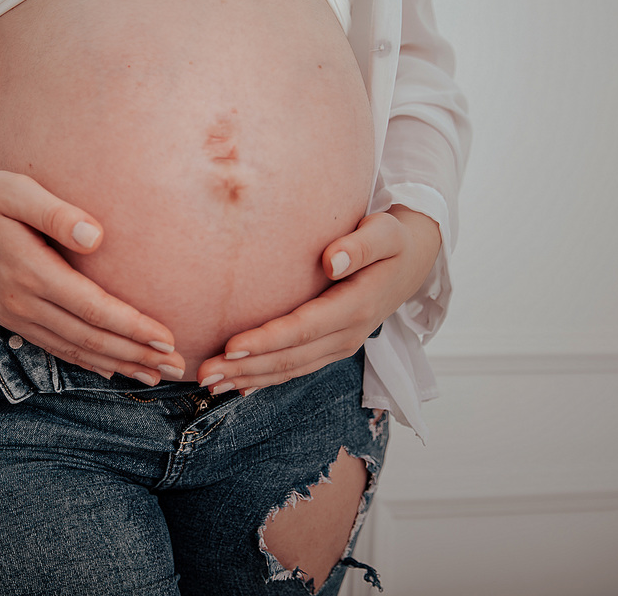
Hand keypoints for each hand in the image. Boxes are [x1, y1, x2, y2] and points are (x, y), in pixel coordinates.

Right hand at [0, 137, 184, 383]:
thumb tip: (98, 238)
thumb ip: (57, 214)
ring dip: (117, 364)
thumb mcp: (16, 191)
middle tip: (177, 366)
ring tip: (154, 375)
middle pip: (90, 338)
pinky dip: (85, 361)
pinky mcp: (9, 315)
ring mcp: (14, 313)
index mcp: (31, 272)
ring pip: (74, 349)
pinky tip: (109, 368)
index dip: (133, 327)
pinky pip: (54, 347)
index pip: (94, 309)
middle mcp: (23, 301)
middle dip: (136, 355)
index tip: (167, 338)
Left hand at [195, 205, 441, 394]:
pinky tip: (238, 386)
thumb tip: (331, 259)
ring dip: (250, 379)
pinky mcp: (333, 347)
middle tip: (204, 373)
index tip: (231, 347)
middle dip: (246, 368)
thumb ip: (361, 245)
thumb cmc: (392, 239)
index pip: (304, 328)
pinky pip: (297, 368)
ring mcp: (341, 345)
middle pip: (291, 357)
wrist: (413, 261)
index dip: (267, 340)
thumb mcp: (385, 232)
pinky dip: (266, 379)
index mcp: (357, 306)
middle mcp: (349, 333)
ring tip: (210, 384)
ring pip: (291, 369)